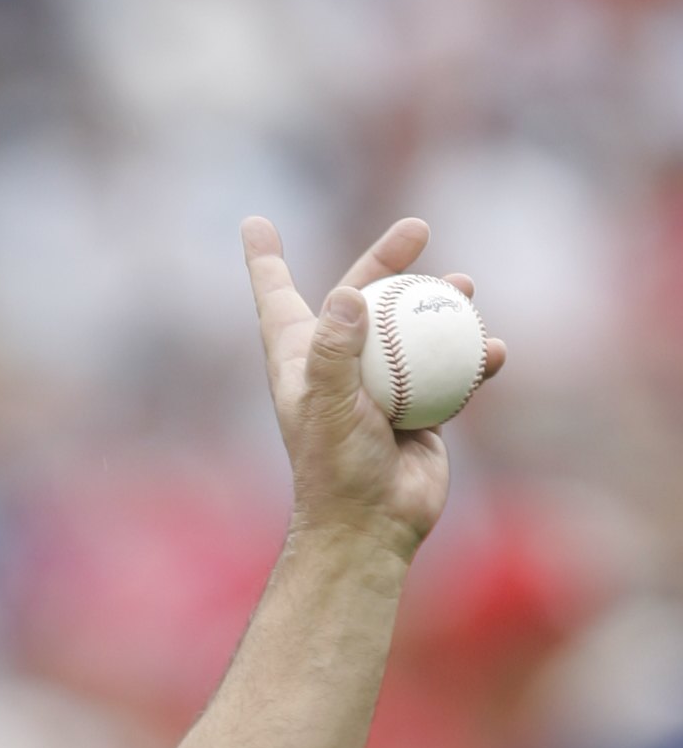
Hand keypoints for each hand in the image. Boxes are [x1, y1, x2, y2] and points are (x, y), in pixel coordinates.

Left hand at [241, 214, 507, 564]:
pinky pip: (450, 371)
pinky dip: (473, 358)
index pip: (278, 298)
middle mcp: (341, 368)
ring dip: (441, 304)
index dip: (266, 260)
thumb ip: (334, 350)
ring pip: (413, 329)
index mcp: (301, 361)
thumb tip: (349, 293)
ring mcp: (383, 387)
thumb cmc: (336, 469)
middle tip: (418, 229)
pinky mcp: (420, 408)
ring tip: (466, 288)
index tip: (254, 222)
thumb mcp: (328, 406)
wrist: (373, 526)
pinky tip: (494, 352)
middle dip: (387, 260)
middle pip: (363, 296)